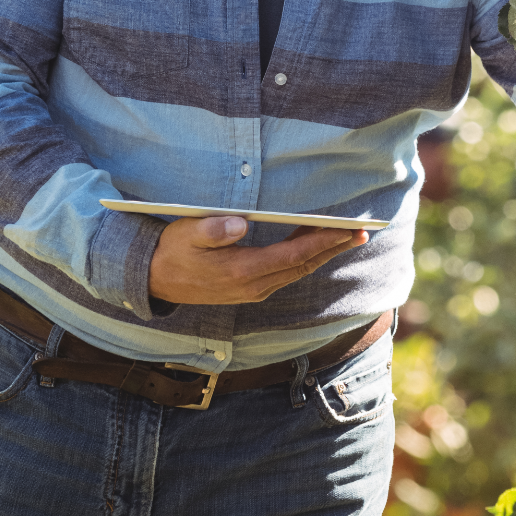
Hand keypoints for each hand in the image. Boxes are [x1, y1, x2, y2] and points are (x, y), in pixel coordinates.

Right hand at [148, 217, 366, 304]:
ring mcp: (253, 290)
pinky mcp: (251, 289)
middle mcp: (253, 285)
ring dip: (323, 253)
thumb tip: (240, 224)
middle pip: (303, 265)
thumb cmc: (172, 251)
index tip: (346, 230)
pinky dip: (306, 258)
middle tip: (361, 232)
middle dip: (333, 248)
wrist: (154, 280)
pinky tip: (315, 245)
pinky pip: (287, 273)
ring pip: (298, 271)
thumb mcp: (186, 234)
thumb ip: (212, 229)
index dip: (322, 241)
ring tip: (346, 236)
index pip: (293, 254)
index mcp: (241, 270)